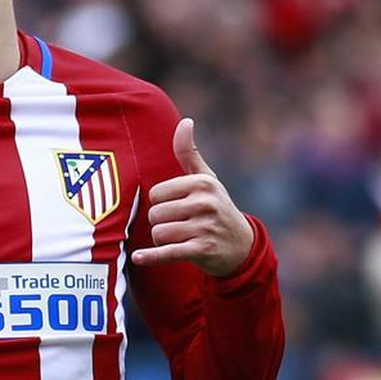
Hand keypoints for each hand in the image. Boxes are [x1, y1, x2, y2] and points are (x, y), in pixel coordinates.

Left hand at [132, 118, 254, 276]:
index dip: (160, 203)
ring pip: (159, 233)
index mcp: (202, 183)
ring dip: (162, 239)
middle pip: (155, 214)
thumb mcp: (206, 178)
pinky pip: (168, 252)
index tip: (175, 206)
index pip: (156, 194)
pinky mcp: (203, 250)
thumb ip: (189, 152)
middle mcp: (205, 203)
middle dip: (160, 222)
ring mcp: (205, 227)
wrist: (241, 245)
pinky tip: (139, 258)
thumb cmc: (216, 206)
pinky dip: (152, 256)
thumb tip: (185, 121)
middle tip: (178, 225)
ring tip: (179, 237)